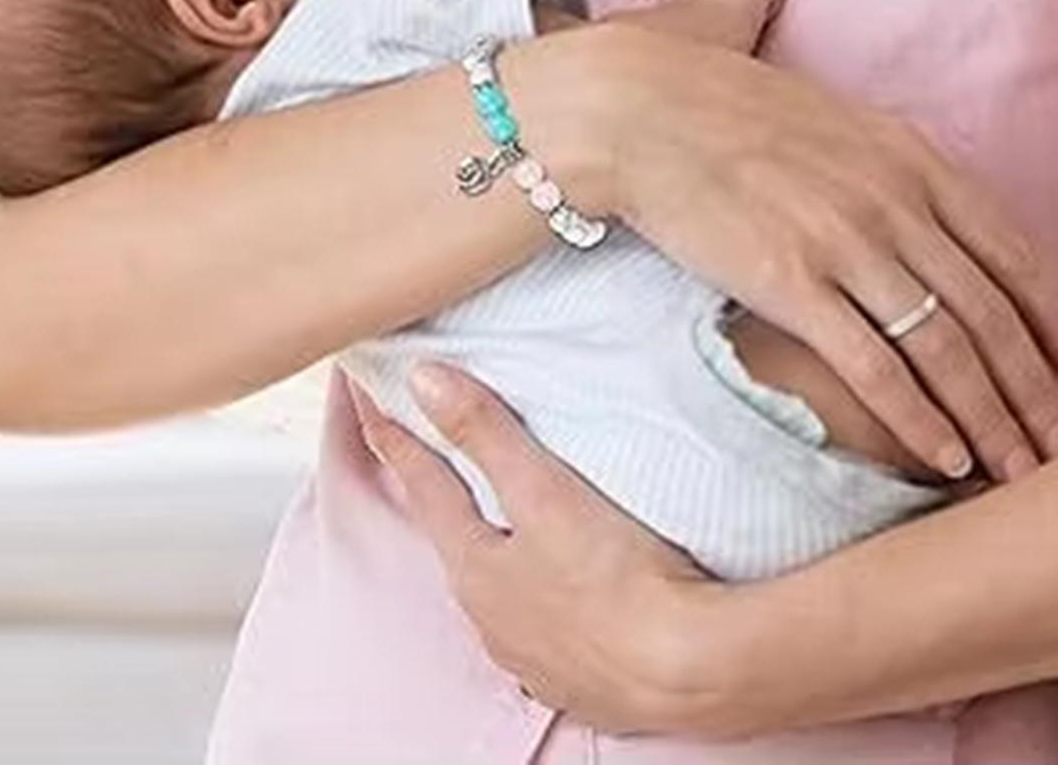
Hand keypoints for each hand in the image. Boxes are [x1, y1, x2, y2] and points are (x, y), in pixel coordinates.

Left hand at [348, 365, 712, 733]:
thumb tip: (421, 380)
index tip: (368, 399)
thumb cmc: (616, 578)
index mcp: (474, 568)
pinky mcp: (579, 677)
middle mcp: (491, 618)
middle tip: (430, 455)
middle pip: (455, 538)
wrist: (689, 671)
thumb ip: (483, 433)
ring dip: (494, 549)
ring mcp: (533, 655)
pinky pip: (542, 625)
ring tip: (500, 522)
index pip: (422, 484)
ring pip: (498, 586)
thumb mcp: (543, 490)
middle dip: (442, 496)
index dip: (395, 436)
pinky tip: (558, 588)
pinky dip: (539, 594)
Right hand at [589, 22, 1057, 482]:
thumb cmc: (697, 88)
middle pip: (992, 311)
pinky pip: (875, 367)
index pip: (1010, 248)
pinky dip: (920, 421)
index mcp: (905, 153)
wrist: (626, 105)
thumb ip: (848, 100)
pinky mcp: (792, 284)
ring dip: (994, 420)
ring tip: (1021, 469)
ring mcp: (845, 243)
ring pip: (947, 348)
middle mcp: (891, 199)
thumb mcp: (813, 91)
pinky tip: (945, 457)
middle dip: (1041, 389)